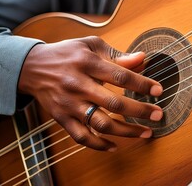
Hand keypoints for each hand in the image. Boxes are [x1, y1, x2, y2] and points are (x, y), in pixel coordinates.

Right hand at [18, 36, 162, 150]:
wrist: (32, 67)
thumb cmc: (67, 54)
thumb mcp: (91, 46)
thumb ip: (117, 55)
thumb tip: (142, 59)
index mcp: (87, 63)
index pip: (120, 76)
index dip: (142, 84)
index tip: (159, 90)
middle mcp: (77, 85)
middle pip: (114, 103)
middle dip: (140, 111)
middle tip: (158, 115)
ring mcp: (69, 104)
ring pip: (100, 124)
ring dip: (126, 131)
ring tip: (145, 132)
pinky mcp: (62, 118)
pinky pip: (81, 137)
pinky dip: (99, 145)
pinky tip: (115, 145)